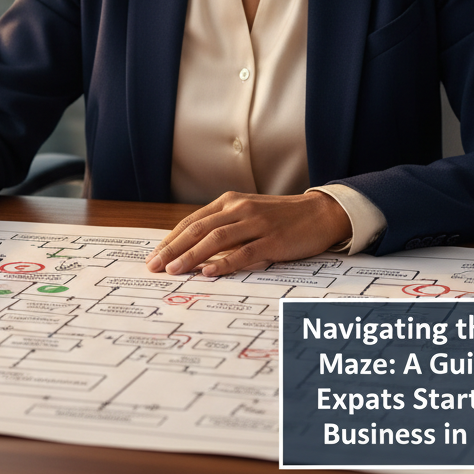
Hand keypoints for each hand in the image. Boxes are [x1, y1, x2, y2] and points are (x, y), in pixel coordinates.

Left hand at [145, 191, 351, 276]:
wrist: (319, 213)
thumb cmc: (280, 218)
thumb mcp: (248, 215)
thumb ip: (224, 226)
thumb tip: (193, 249)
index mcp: (230, 201)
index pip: (192, 221)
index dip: (171, 239)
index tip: (154, 256)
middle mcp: (239, 209)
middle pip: (198, 229)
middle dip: (173, 248)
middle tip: (155, 266)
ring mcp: (256, 223)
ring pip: (216, 239)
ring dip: (191, 255)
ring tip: (174, 270)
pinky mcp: (272, 240)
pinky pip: (244, 252)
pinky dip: (224, 262)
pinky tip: (209, 272)